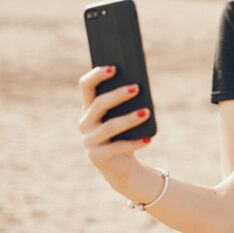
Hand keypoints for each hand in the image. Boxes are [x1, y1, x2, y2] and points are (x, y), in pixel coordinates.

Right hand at [77, 66, 151, 189]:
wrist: (123, 165)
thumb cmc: (126, 133)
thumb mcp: (126, 114)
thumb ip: (129, 100)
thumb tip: (139, 85)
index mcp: (89, 107)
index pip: (86, 86)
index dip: (97, 75)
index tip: (114, 67)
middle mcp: (85, 123)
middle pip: (99, 104)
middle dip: (118, 95)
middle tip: (137, 88)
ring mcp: (89, 141)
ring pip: (109, 126)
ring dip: (129, 119)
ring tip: (146, 112)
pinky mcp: (97, 157)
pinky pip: (118, 147)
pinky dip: (135, 142)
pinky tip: (148, 138)